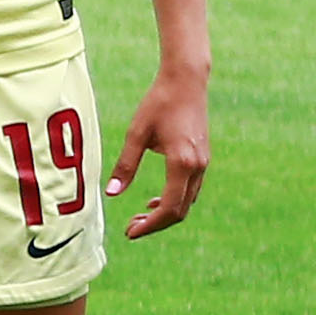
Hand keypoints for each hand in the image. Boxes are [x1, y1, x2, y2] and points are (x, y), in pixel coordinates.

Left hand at [112, 63, 209, 237]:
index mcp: (181, 163)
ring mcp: (203, 164)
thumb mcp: (136, 134)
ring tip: (138, 217)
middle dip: (155, 224)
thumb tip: (111, 193)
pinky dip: (174, 200)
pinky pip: (190, 190)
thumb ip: (125, 165)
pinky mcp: (202, 159)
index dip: (149, 225)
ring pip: (187, 202)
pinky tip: (153, 200)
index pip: (168, 207)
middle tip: (130, 229)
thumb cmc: (158, 104)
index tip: (130, 232)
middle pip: (180, 210)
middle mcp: (197, 167)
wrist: (186, 83)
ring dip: (164, 214)